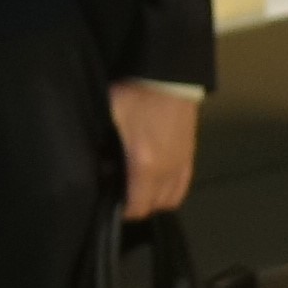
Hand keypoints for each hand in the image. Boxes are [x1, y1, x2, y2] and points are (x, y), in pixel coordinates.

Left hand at [111, 85, 199, 219]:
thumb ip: (101, 143)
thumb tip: (95, 163)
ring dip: (156, 198)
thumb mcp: (109, 117)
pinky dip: (171, 187)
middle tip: (121, 193)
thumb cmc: (134, 94)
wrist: (168, 75)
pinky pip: (184, 183)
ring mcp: (182, 162)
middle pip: (156, 206)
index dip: (124, 211)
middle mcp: (167, 170)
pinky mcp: (191, 153)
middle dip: (139, 206)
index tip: (110, 204)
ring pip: (173, 197)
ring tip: (139, 188)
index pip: (138, 206)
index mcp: (145, 165)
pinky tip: (158, 177)